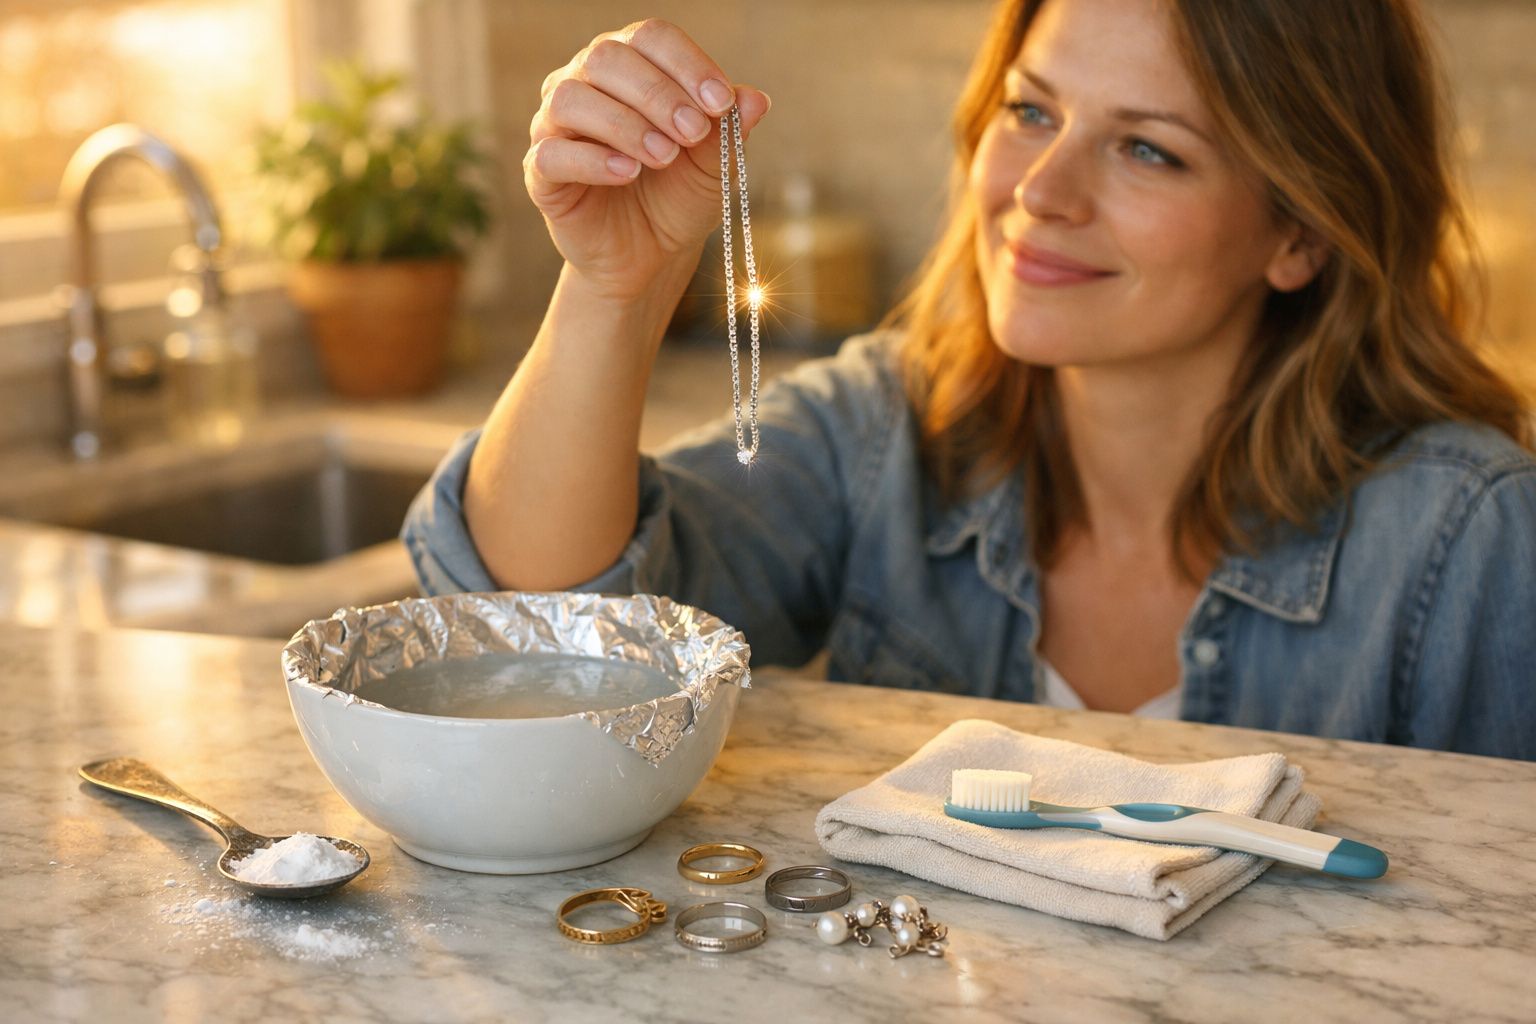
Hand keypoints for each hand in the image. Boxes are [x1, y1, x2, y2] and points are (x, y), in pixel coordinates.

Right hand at [524, 19, 770, 301]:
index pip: (650, 37)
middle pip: (607, 58)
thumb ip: (729, 132)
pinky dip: (593, 160)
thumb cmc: (679, 195)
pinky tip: (628, 173)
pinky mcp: (541, 172)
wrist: (651, 254)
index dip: (687, 64)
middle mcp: (585, 82)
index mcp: (631, 64)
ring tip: (664, 156)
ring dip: (625, 124)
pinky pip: (553, 154)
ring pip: (571, 98)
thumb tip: (755, 99)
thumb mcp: (714, 166)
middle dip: (657, 93)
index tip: (721, 102)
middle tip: (693, 131)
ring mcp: (556, 125)